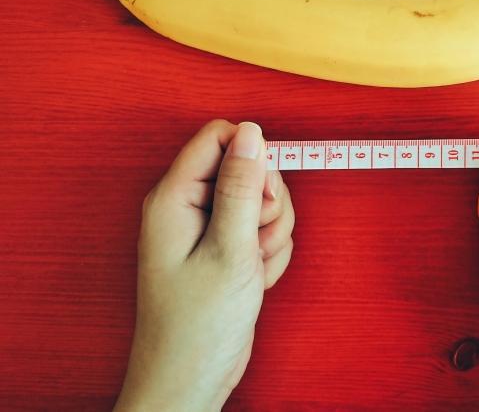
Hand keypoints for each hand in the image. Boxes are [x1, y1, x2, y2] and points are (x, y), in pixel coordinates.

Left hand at [115, 120, 294, 411]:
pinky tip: (254, 277)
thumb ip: (241, 186)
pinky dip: (269, 252)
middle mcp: (189, 205)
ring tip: (252, 264)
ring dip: (271, 231)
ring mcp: (209, 227)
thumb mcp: (229, 249)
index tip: (262, 195)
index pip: (220, 137)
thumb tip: (251, 132)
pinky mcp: (226, 246)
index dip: (252, 157)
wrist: (193, 378)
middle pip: (248, 167)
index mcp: (175, 196)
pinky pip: (263, 228)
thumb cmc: (198, 325)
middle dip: (266, 202)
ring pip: (262, 199)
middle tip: (254, 239)